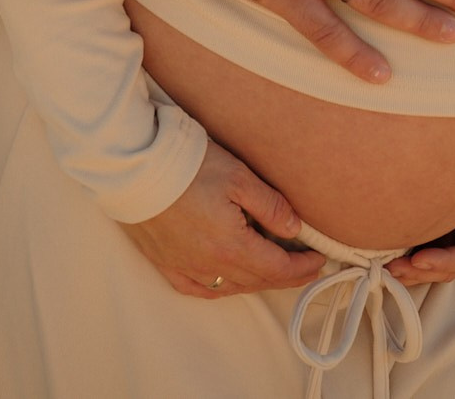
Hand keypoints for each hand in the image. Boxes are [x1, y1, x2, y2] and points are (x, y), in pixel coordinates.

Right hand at [120, 140, 323, 297]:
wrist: (134, 169)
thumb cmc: (186, 167)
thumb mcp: (238, 176)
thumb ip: (270, 205)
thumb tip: (294, 228)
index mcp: (232, 248)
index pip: (278, 268)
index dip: (303, 267)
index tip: (320, 260)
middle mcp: (209, 267)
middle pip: (257, 280)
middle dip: (285, 275)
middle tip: (305, 265)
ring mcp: (184, 268)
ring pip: (230, 287)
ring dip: (256, 280)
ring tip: (272, 268)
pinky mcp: (165, 263)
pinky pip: (199, 288)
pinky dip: (220, 287)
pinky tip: (225, 280)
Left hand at [385, 157, 454, 286]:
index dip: (446, 260)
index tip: (420, 260)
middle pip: (454, 266)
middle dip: (424, 270)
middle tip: (394, 268)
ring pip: (442, 265)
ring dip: (416, 269)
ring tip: (389, 268)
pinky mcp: (453, 232)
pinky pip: (435, 250)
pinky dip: (415, 257)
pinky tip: (394, 257)